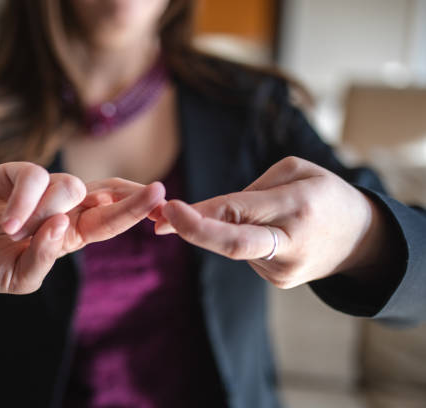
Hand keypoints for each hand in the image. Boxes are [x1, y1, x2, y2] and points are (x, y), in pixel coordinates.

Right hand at [0, 163, 164, 293]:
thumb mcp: (18, 279)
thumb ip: (44, 259)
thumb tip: (63, 226)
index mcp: (69, 233)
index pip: (109, 221)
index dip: (134, 211)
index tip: (162, 204)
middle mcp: (61, 208)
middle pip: (105, 195)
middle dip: (132, 197)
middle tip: (156, 192)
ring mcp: (40, 188)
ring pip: (69, 188)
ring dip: (47, 214)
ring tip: (14, 233)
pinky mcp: (14, 172)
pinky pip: (34, 178)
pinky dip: (24, 203)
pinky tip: (7, 224)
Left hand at [154, 157, 388, 287]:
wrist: (360, 238)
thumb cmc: (325, 194)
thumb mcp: (298, 171)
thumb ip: (252, 189)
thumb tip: (209, 212)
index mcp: (297, 207)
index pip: (238, 212)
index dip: (200, 212)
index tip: (168, 207)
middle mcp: (290, 243)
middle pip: (232, 245)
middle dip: (193, 232)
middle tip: (160, 222)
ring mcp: (284, 269)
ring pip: (234, 245)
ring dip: (226, 227)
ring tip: (262, 214)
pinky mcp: (280, 281)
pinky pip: (246, 254)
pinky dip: (242, 238)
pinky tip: (267, 233)